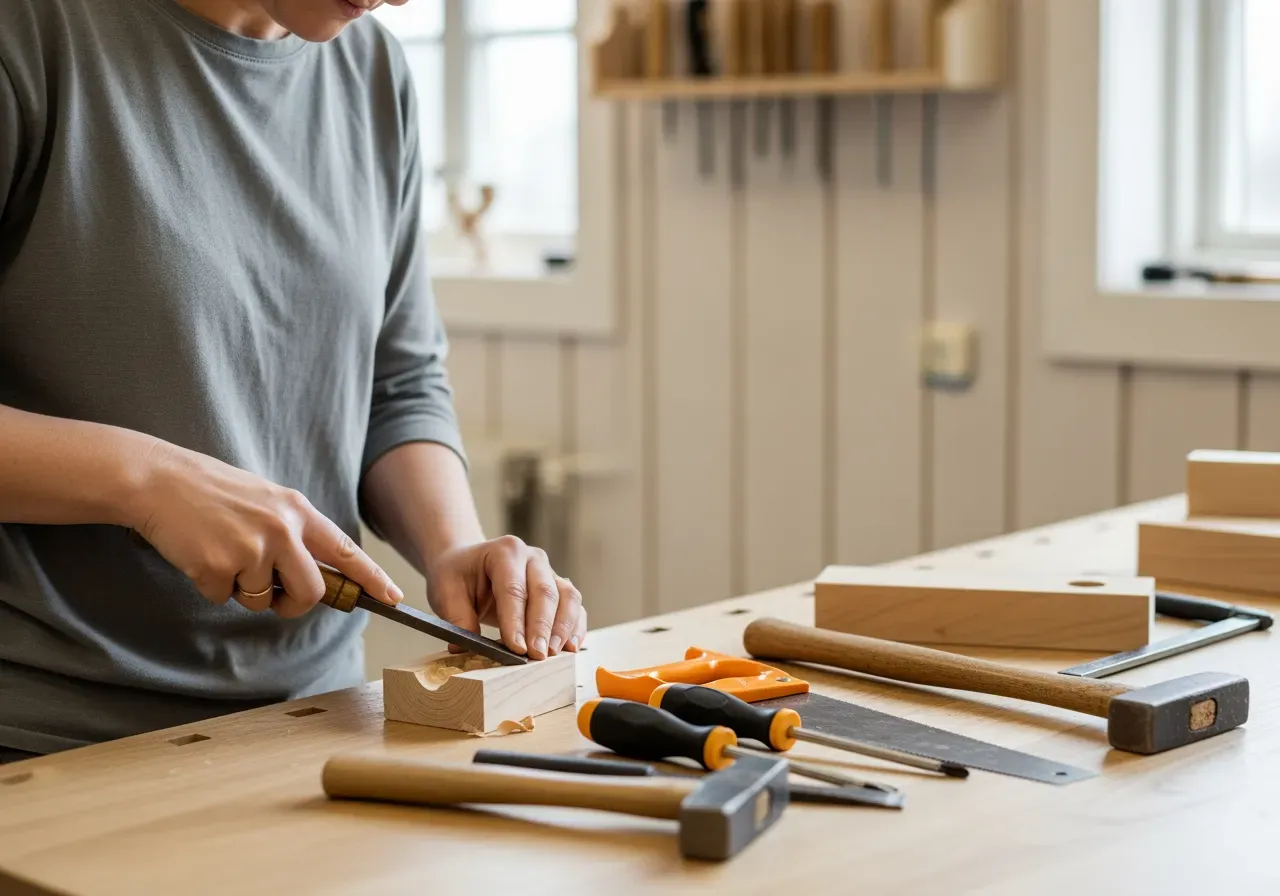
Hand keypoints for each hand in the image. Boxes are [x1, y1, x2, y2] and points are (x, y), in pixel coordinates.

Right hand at [129, 441, 401, 616]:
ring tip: (222, 553)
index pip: (345, 551)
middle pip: (310, 591)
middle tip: (271, 596)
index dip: (372, 578)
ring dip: (242, 591)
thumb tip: (311, 578)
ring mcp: (251, 548)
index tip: (393, 598)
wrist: (159, 479)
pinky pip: (223, 597)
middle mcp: (282, 529)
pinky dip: (210, 585)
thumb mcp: (266, 501)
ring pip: (261, 600)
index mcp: (297, 511)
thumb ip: (292, 533)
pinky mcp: (219, 566)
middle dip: (292, 604)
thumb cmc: (212, 492)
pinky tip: (199, 554)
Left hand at [426, 536, 585, 659]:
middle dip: (542, 627)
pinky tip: (571, 647)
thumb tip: (465, 649)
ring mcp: (549, 571)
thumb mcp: (447, 593)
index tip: (517, 648)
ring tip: (554, 654)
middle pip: (544, 592)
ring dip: (563, 628)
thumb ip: (458, 619)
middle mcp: (532, 558)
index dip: (516, 620)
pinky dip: (576, 627)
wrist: (469, 563)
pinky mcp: (559, 587)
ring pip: (567, 597)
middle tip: (537, 656)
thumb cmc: (459, 576)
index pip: (513, 588)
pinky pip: (575, 606)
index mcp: (504, 552)